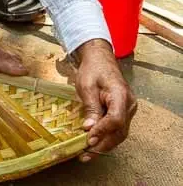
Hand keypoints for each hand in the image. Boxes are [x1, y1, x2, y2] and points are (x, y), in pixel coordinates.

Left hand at [73, 39, 137, 161]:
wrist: (100, 60)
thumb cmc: (92, 70)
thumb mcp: (87, 86)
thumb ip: (90, 107)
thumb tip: (89, 128)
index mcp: (120, 95)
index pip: (115, 119)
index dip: (103, 131)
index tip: (88, 139)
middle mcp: (129, 105)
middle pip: (120, 131)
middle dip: (103, 144)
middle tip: (85, 154)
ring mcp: (128, 109)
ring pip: (119, 133)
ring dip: (104, 145)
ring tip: (87, 154)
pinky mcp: (122, 112)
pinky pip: (117, 129)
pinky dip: (106, 137)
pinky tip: (94, 144)